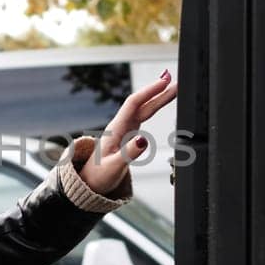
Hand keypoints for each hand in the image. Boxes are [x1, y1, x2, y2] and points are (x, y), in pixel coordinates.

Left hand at [79, 68, 179, 194]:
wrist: (90, 182)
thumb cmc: (98, 176)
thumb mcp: (114, 167)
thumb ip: (130, 153)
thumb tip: (144, 140)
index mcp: (115, 130)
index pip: (134, 104)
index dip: (149, 91)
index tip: (164, 82)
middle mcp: (120, 125)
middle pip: (142, 103)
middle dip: (158, 91)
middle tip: (175, 81)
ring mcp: (124, 129)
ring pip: (144, 108)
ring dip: (158, 97)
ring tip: (173, 87)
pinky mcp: (128, 134)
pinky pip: (143, 115)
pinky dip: (154, 106)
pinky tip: (160, 100)